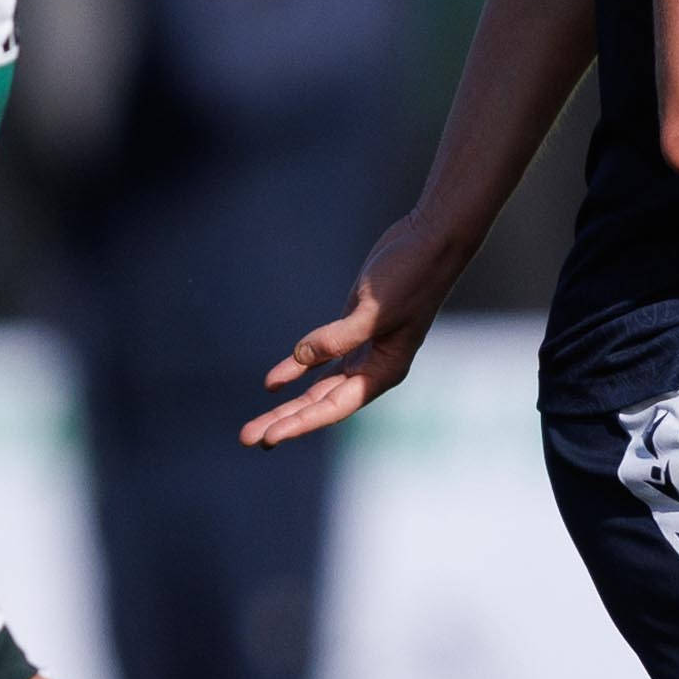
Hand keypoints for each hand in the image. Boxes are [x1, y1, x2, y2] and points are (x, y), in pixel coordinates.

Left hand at [246, 225, 458, 447]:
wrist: (431, 240)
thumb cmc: (412, 277)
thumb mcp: (375, 311)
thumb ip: (338, 338)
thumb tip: (301, 359)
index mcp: (384, 371)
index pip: (334, 407)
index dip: (299, 423)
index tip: (269, 438)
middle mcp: (373, 368)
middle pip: (321, 404)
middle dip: (285, 421)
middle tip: (247, 438)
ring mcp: (361, 349)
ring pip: (317, 387)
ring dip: (287, 404)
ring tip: (253, 426)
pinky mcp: (351, 327)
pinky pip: (318, 357)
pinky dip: (295, 369)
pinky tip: (272, 383)